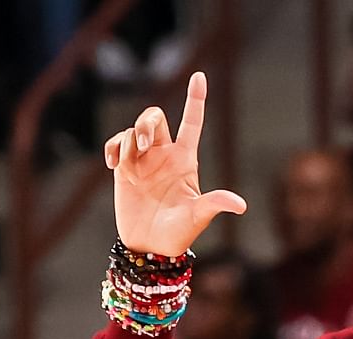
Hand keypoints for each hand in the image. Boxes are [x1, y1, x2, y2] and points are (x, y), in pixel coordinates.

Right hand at [106, 69, 247, 258]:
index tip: (199, 76)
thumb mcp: (198, 217)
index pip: (192, 122)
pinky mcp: (124, 169)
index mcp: (185, 160)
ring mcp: (143, 161)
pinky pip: (116, 144)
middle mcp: (164, 156)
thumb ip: (215, 204)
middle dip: (146, 121)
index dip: (196, 99)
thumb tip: (240, 205)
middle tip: (143, 143)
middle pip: (155, 117)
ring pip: (134, 129)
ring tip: (125, 163)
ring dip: (129, 138)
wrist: (150, 248)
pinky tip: (112, 165)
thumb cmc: (178, 234)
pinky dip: (112, 148)